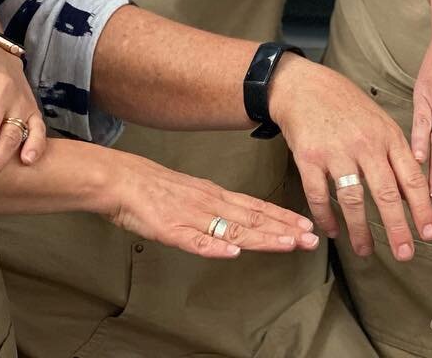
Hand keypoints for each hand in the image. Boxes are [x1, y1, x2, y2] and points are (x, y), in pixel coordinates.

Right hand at [106, 152, 320, 258]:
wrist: (120, 179)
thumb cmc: (153, 188)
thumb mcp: (192, 193)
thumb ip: (215, 208)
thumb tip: (237, 225)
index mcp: (215, 196)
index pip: (256, 208)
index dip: (283, 218)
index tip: (306, 226)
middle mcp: (210, 203)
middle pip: (253, 219)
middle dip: (284, 230)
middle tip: (311, 239)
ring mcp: (191, 216)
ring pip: (232, 228)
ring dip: (262, 238)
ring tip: (287, 244)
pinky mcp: (169, 229)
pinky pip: (194, 240)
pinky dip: (214, 246)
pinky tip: (232, 253)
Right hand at [269, 57, 431, 260]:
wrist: (304, 85)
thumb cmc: (345, 104)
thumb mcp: (379, 121)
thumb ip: (395, 154)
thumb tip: (411, 193)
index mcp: (388, 136)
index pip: (412, 178)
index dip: (422, 209)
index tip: (429, 233)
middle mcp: (365, 144)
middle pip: (386, 193)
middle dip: (397, 228)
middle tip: (405, 253)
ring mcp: (336, 151)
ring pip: (353, 200)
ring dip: (361, 230)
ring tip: (366, 251)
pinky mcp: (309, 157)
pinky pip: (318, 195)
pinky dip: (326, 217)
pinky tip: (332, 231)